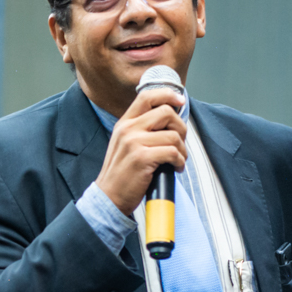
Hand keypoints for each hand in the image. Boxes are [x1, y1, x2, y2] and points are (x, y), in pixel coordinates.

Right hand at [94, 86, 187, 214]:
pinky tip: (175, 168)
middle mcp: (128, 129)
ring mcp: (134, 143)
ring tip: (178, 160)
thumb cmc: (122, 174)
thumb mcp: (125, 144)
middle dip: (181, 127)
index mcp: (124, 123)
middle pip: (166, 112)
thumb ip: (141, 129)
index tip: (180, 100)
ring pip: (173, 135)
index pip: (147, 96)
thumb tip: (169, 120)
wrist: (109, 197)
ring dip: (182, 150)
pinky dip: (180, 161)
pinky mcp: (142, 158)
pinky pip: (172, 152)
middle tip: (180, 142)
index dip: (167, 95)